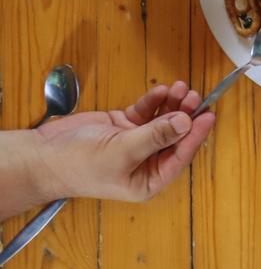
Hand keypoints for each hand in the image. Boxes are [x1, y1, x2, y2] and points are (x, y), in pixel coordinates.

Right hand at [27, 82, 215, 203]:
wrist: (43, 155)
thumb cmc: (78, 165)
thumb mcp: (122, 151)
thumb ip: (156, 136)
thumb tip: (186, 122)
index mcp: (148, 180)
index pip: (180, 156)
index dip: (196, 136)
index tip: (209, 116)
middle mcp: (146, 162)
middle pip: (175, 136)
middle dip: (185, 115)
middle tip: (194, 96)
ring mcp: (135, 142)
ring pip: (163, 121)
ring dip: (173, 104)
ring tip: (181, 89)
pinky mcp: (124, 126)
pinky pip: (146, 112)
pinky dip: (154, 101)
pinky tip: (161, 91)